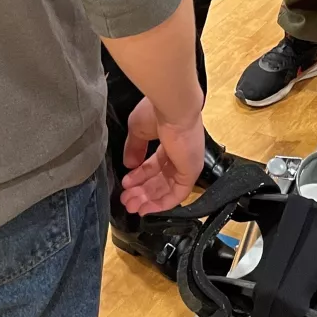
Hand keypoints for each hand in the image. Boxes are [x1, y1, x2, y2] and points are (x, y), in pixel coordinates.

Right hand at [118, 96, 204, 213]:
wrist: (172, 106)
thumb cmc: (156, 111)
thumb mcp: (138, 130)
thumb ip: (134, 149)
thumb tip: (128, 165)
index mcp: (170, 141)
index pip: (155, 164)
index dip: (139, 176)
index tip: (125, 184)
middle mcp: (180, 153)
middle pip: (160, 179)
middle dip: (141, 191)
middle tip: (125, 200)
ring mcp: (187, 163)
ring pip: (167, 189)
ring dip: (148, 200)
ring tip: (130, 206)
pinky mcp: (191, 171)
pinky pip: (177, 194)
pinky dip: (161, 204)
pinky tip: (145, 209)